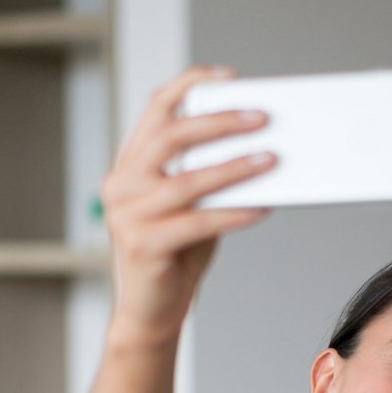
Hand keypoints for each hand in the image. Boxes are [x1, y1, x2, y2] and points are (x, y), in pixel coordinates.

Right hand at [100, 65, 275, 349]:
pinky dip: (235, 212)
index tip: (226, 77)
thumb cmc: (173, 258)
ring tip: (271, 160)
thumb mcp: (186, 209)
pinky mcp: (144, 246)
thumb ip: (204, 178)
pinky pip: (199, 222)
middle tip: (261, 118)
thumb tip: (256, 150)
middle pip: (170, 137)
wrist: (149, 315)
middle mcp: (120, 185)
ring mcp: (127, 216)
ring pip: (188, 180)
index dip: (188, 86)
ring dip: (235, 168)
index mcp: (127, 168)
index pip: (154, 112)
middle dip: (220, 122)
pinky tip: (263, 206)